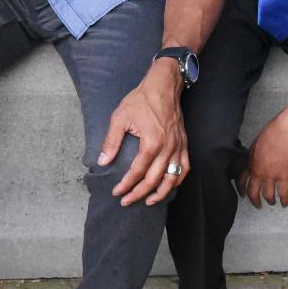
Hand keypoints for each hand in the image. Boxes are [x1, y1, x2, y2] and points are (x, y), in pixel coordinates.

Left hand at [98, 65, 187, 206]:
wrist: (163, 86)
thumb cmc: (141, 100)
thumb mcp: (120, 117)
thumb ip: (111, 141)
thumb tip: (103, 161)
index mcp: (151, 142)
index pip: (137, 172)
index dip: (126, 185)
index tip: (117, 192)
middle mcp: (167, 148)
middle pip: (154, 180)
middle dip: (139, 193)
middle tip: (126, 201)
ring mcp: (178, 147)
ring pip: (173, 178)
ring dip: (161, 193)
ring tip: (148, 202)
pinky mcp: (184, 144)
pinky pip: (185, 168)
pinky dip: (177, 180)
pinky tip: (168, 186)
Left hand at [239, 112, 287, 207]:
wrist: (286, 131)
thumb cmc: (272, 132)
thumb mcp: (255, 145)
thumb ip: (254, 157)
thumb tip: (254, 162)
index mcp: (250, 162)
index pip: (241, 180)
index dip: (241, 189)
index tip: (242, 193)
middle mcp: (258, 171)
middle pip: (253, 191)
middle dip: (254, 200)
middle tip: (256, 204)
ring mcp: (271, 175)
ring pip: (268, 195)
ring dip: (269, 201)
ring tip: (271, 203)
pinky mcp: (284, 175)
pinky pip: (283, 192)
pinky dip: (284, 200)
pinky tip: (284, 203)